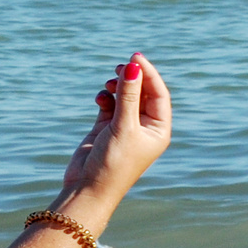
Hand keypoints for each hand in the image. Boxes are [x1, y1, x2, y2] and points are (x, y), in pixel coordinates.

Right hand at [60, 54, 172, 211]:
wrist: (88, 188)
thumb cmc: (113, 162)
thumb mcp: (123, 126)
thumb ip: (128, 95)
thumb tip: (133, 67)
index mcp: (158, 129)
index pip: (159, 94)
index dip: (149, 74)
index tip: (135, 58)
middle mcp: (144, 127)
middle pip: (143, 93)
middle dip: (132, 78)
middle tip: (118, 67)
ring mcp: (124, 127)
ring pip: (125, 97)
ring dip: (118, 87)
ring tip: (108, 83)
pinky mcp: (106, 128)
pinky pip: (110, 105)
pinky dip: (105, 98)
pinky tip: (100, 98)